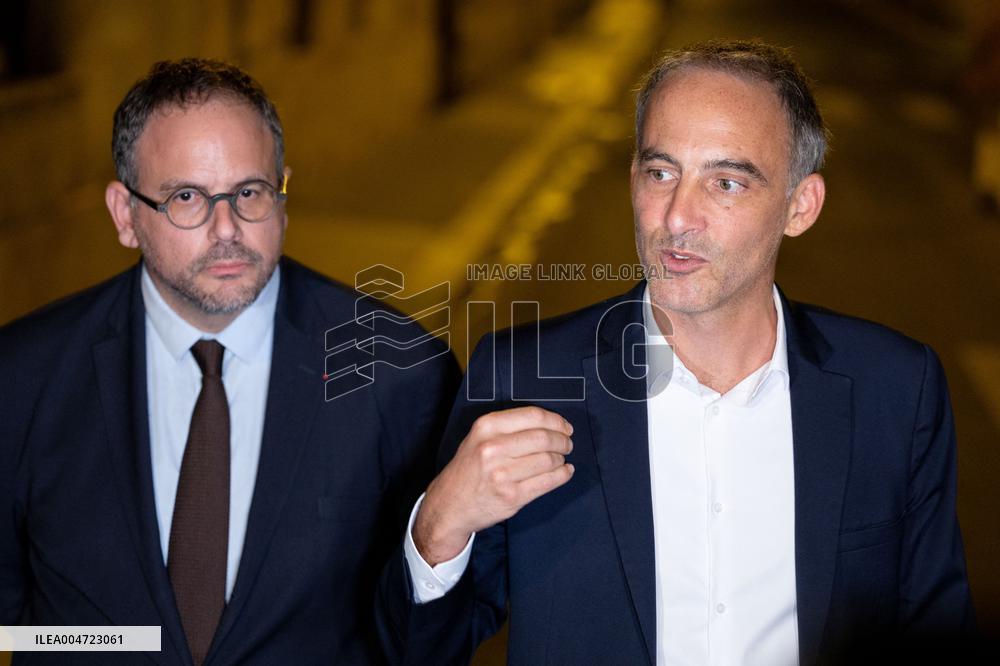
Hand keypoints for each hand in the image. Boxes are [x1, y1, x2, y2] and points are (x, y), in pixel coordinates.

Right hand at [413, 406, 574, 564]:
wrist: (450, 505)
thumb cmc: (469, 468)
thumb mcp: (478, 437)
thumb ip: (508, 427)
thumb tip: (551, 424)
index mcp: (486, 427)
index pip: (533, 416)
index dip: (556, 420)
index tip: (565, 427)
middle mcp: (493, 448)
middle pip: (544, 438)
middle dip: (562, 440)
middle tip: (567, 444)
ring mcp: (502, 474)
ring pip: (549, 460)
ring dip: (561, 459)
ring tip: (560, 459)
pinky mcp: (512, 496)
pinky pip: (548, 482)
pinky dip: (563, 475)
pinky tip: (565, 472)